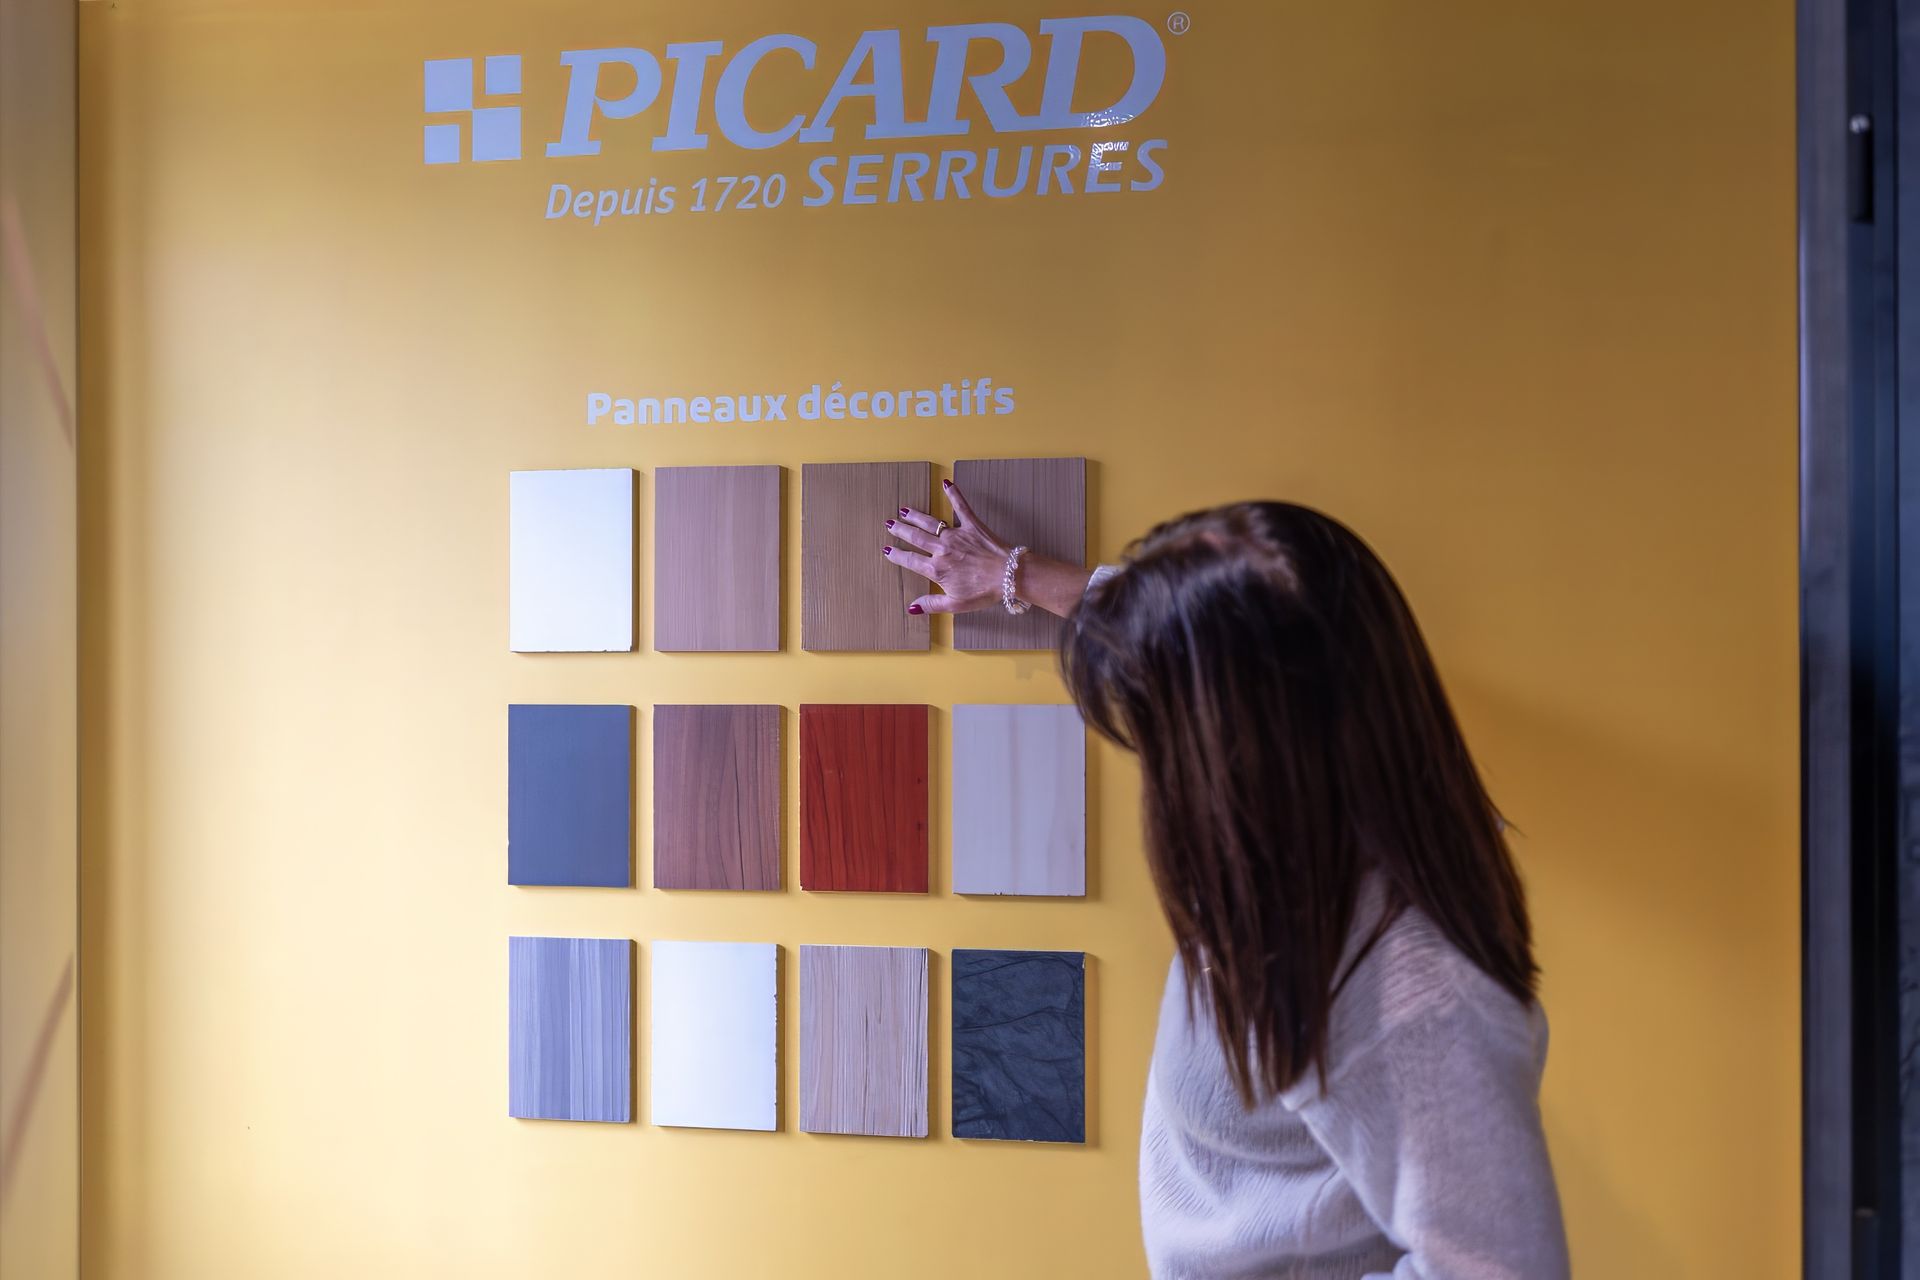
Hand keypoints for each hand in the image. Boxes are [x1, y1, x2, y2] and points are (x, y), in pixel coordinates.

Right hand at [882, 480, 1009, 614]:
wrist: (1009, 575)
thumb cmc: (984, 591)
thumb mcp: (956, 604)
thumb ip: (932, 604)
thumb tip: (911, 608)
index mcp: (937, 569)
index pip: (910, 561)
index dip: (897, 555)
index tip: (887, 550)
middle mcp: (942, 550)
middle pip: (916, 537)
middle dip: (901, 530)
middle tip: (890, 524)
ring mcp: (957, 535)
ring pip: (931, 523)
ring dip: (916, 516)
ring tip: (904, 510)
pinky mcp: (972, 526)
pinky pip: (961, 507)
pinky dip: (954, 494)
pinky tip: (947, 483)